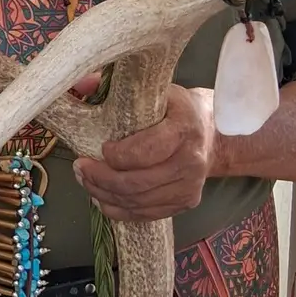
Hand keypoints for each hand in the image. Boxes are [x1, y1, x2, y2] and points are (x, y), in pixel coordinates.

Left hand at [72, 84, 218, 222]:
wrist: (216, 136)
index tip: (100, 148)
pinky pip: (146, 214)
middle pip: (136, 182)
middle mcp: (191, 161)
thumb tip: (81, 82)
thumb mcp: (156, 90)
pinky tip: (101, 199)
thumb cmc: (178, 109)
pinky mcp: (186, 202)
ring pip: (137, 201)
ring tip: (85, 180)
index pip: (145, 152)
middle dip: (100, 178)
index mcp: (183, 128)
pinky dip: (119, 210)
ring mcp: (190, 186)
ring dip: (103, 194)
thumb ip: (115, 85)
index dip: (116, 155)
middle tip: (79, 168)